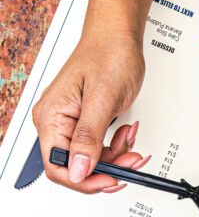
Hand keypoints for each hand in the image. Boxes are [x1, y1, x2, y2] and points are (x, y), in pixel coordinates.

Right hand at [32, 28, 147, 193]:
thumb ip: (89, 137)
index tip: (110, 179)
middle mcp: (55, 121)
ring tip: (130, 137)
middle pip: (77, 166)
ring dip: (116, 156)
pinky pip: (98, 147)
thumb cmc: (108, 54)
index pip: (58, 166)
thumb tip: (79, 169)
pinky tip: (126, 133)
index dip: (84, 180)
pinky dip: (117, 146)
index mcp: (51, 116)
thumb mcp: (103, 98)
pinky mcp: (83, 122)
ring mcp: (69, 122)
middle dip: (107, 166)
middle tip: (130, 158)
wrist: (117, 36)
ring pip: (91, 159)